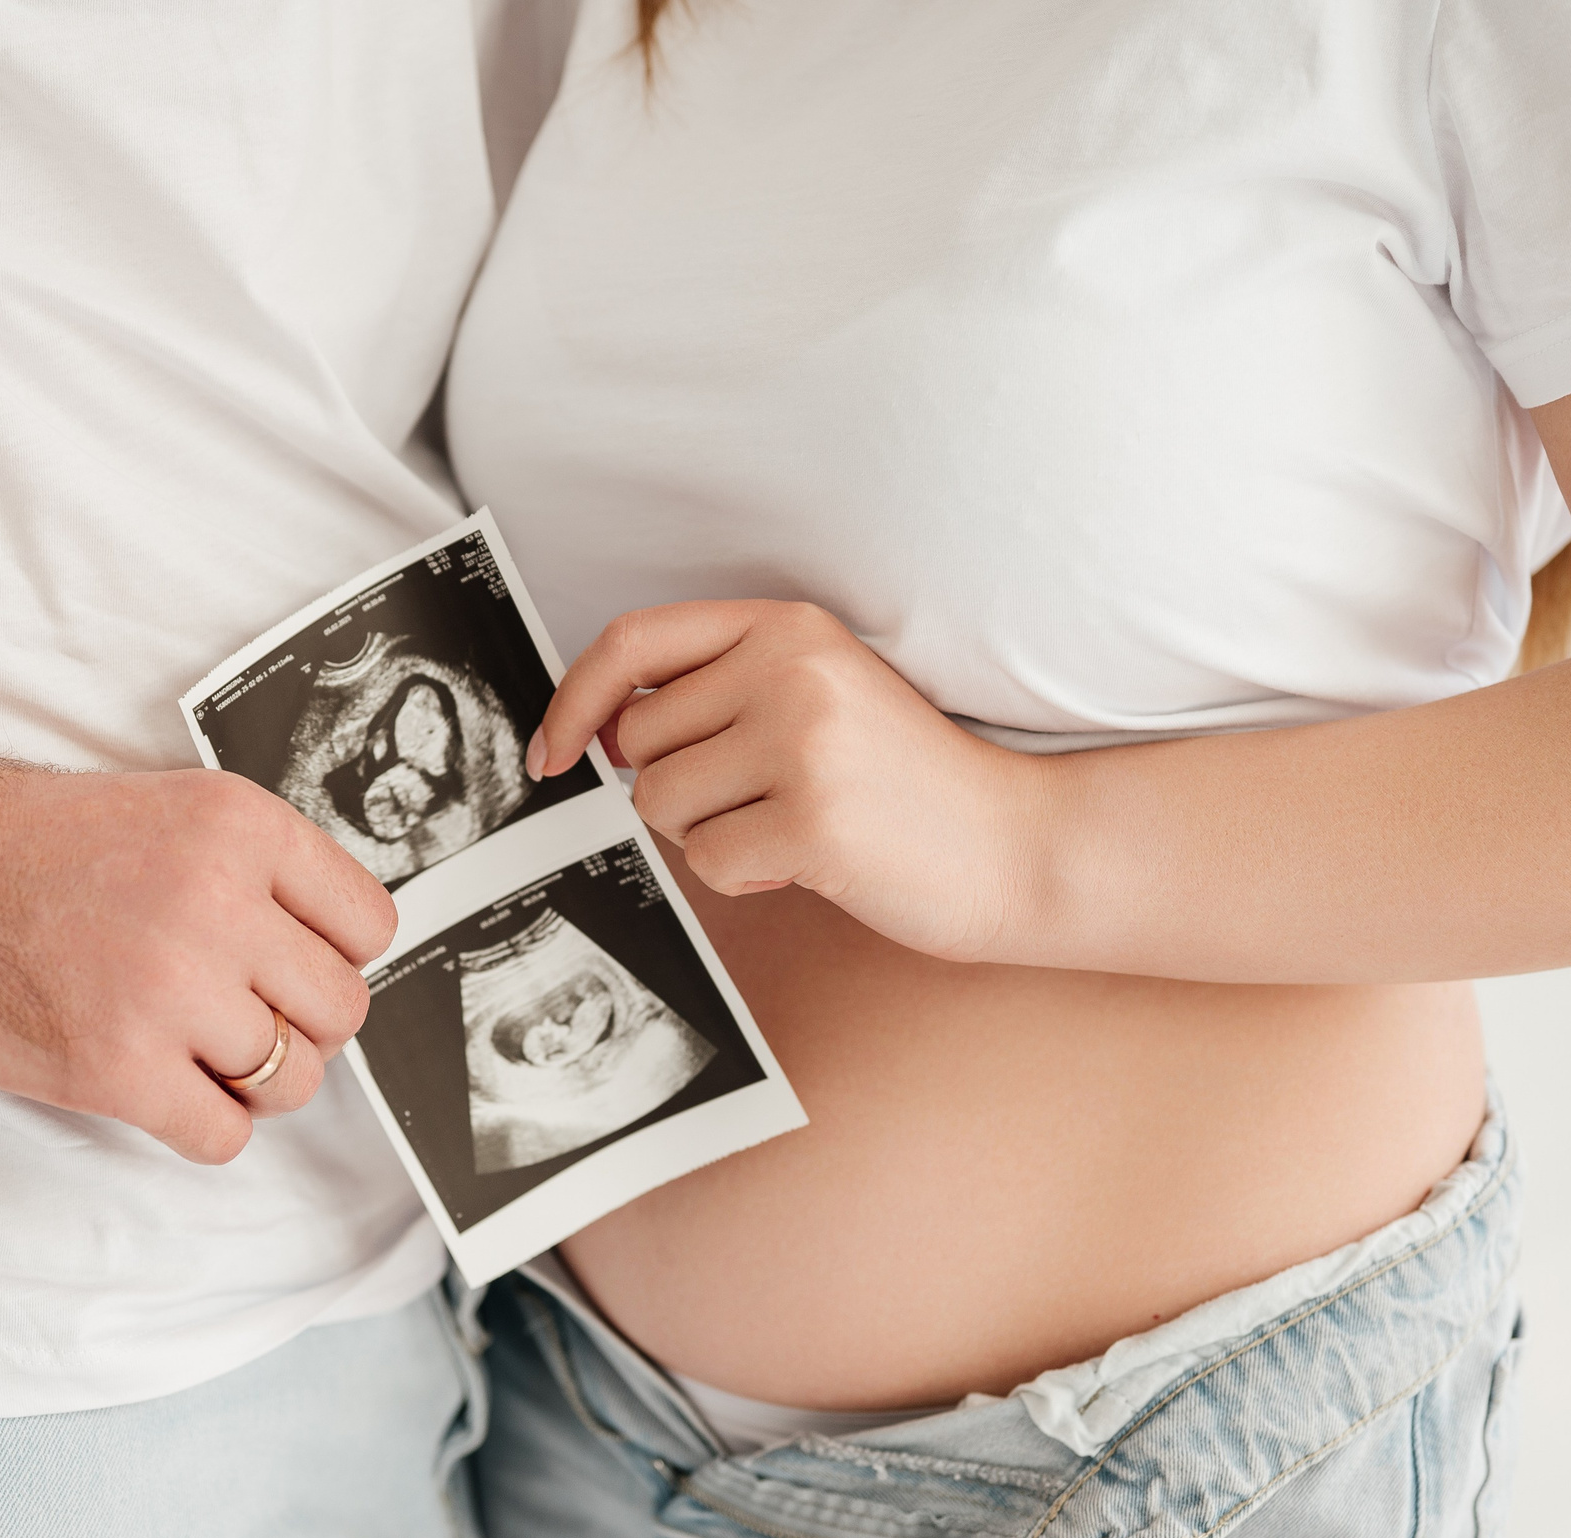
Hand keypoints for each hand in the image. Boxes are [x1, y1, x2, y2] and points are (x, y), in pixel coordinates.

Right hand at [0, 763, 397, 1164]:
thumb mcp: (161, 810)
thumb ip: (251, 873)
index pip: (369, 925)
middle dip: (297, 1027)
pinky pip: (224, 1136)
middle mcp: (218, 903)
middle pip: (341, 1010)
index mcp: (239, 826)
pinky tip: (157, 1089)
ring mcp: (169, 989)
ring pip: (294, 1081)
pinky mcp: (116, 1067)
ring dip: (251, 1083)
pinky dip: (202, 1127)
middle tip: (234, 1019)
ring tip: (187, 1053)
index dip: (330, 958)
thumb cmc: (11, 843)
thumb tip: (324, 954)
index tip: (288, 969)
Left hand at [528, 601, 1042, 960]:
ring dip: (708, 834)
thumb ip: (722, 690)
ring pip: (661, 804)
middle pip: (639, 739)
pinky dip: (743, 877)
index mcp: (789, 627)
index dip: (574, 699)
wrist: (1017, 842)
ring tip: (788, 828)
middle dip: (673, 788)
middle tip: (754, 802)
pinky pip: (706, 860)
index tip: (553, 749)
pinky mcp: (811, 820)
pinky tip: (806, 864)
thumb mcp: (821, 694)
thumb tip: (600, 730)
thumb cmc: (905, 783)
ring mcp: (803, 741)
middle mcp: (792, 669)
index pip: (633, 641)